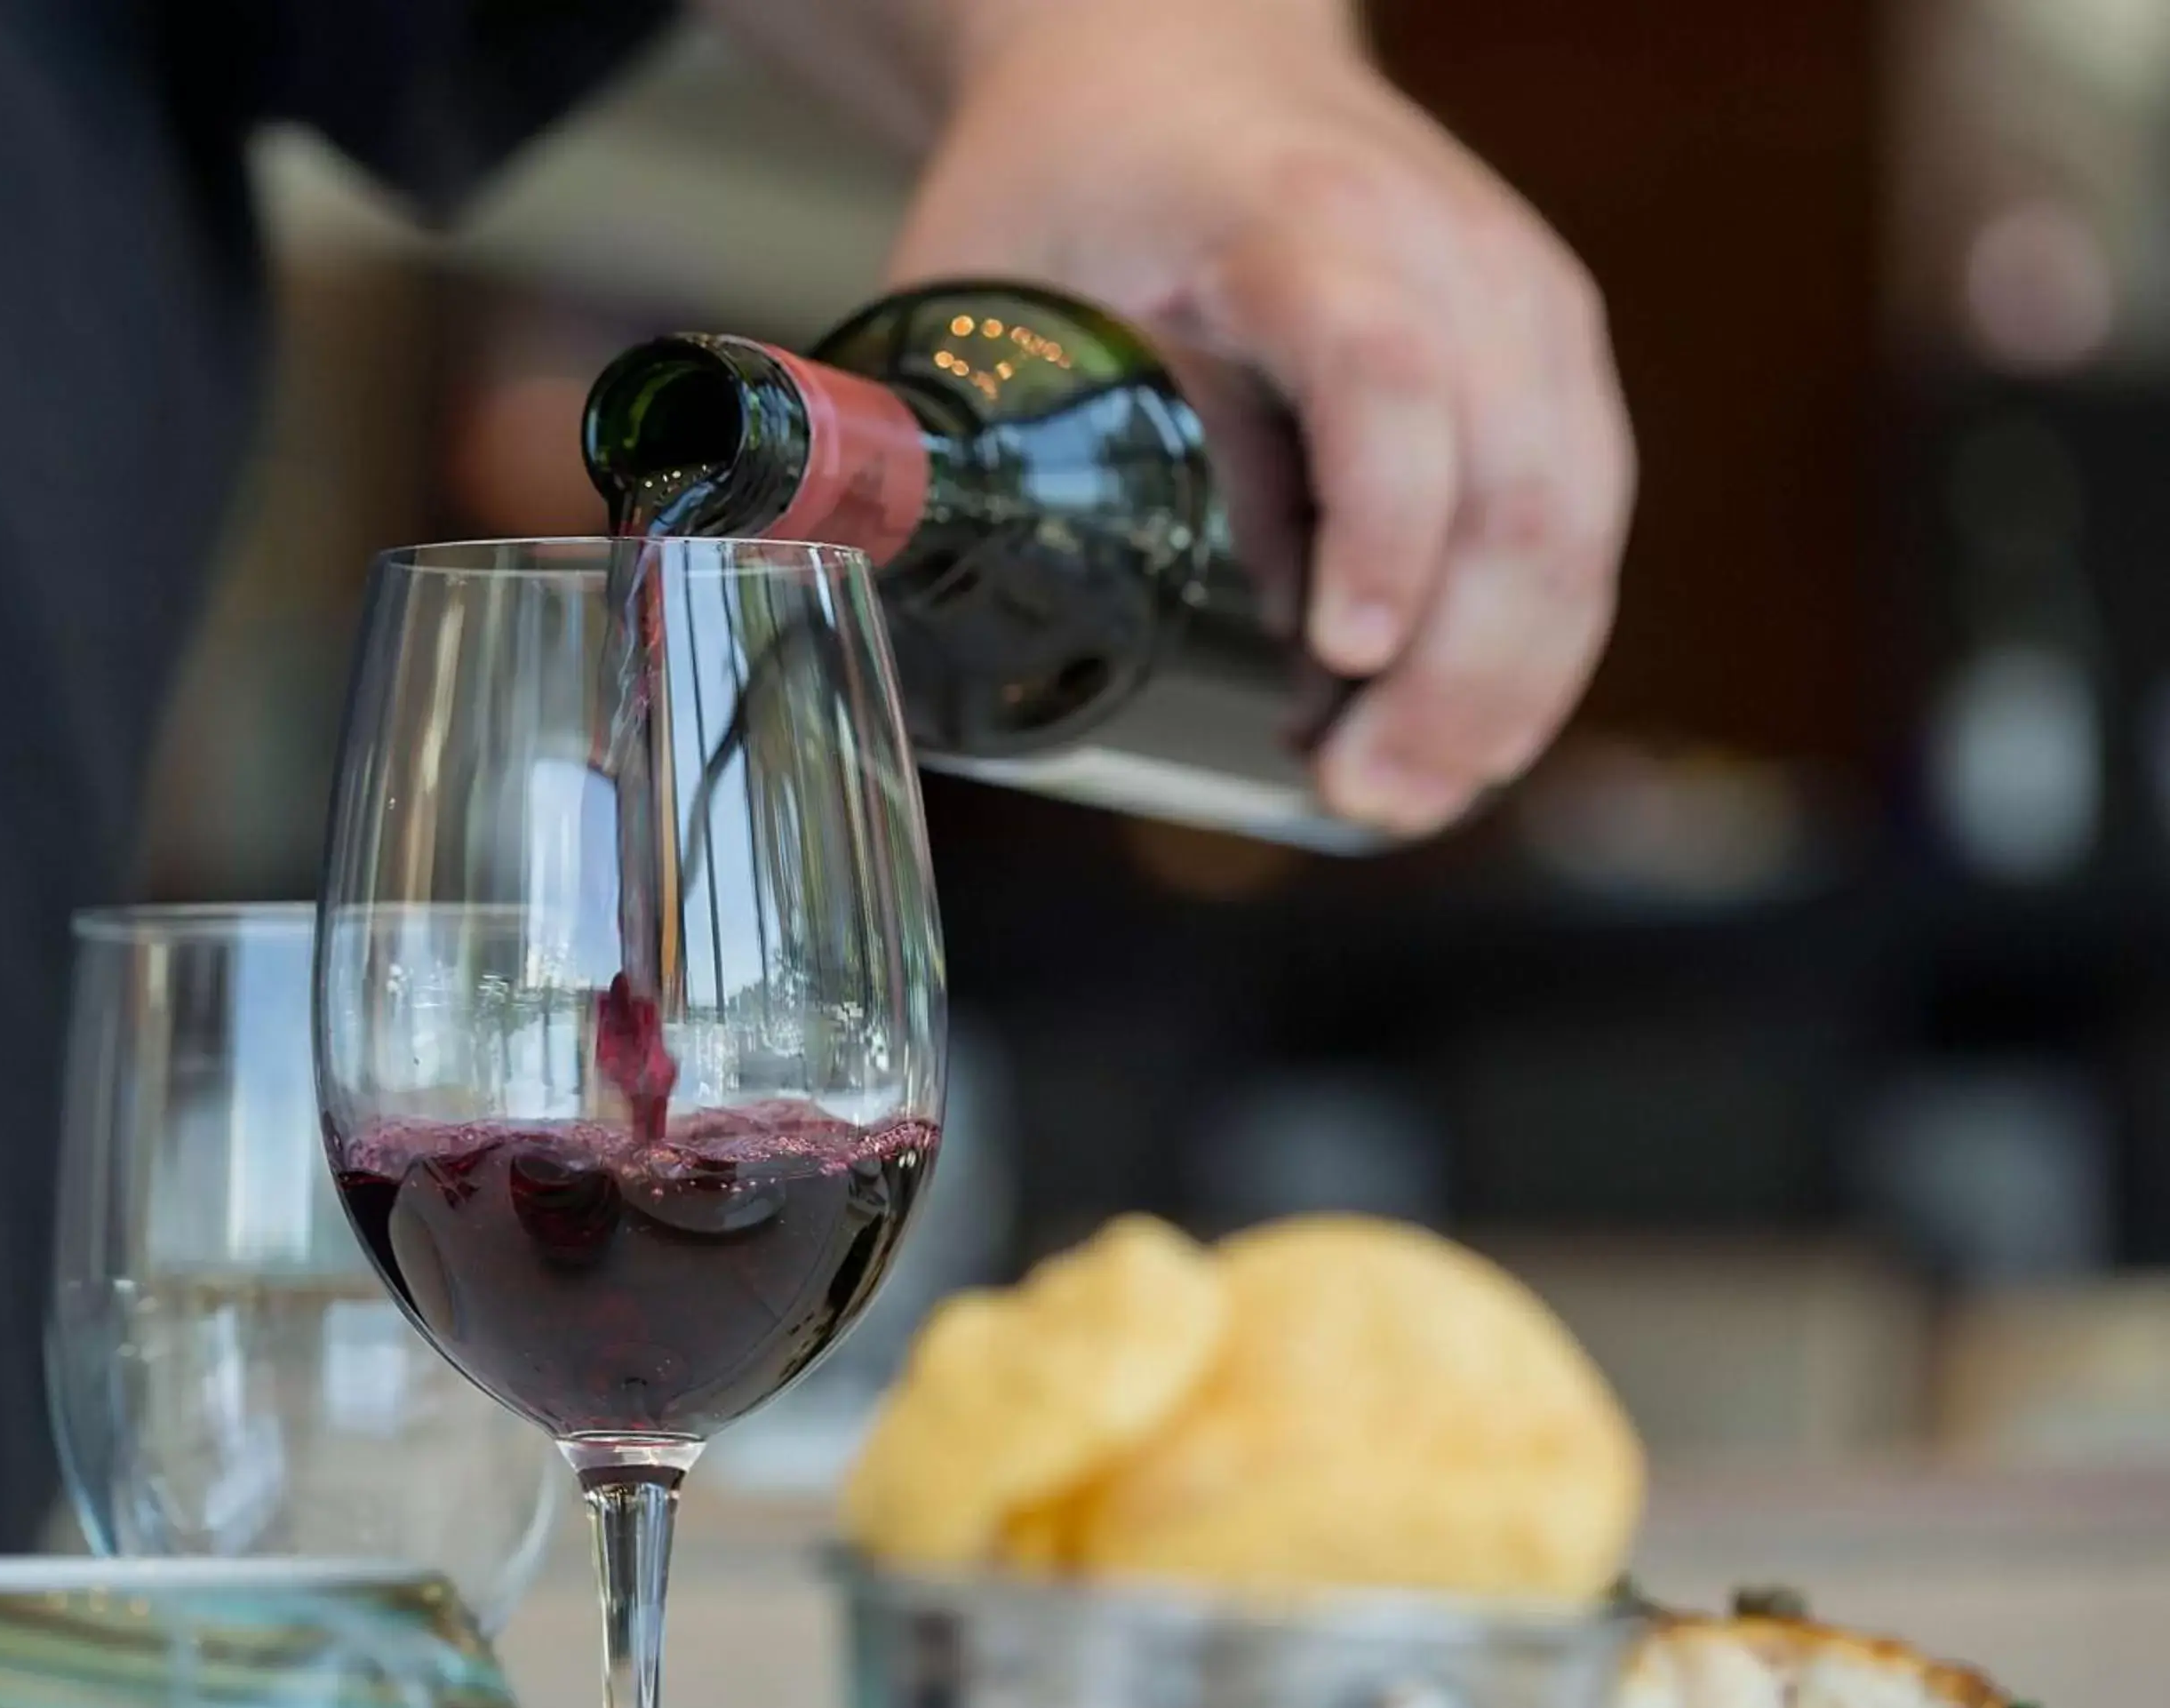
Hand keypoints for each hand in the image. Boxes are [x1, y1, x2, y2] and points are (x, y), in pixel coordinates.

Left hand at [887, 0, 1632, 836]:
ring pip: (1575, 518)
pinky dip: (1537, 645)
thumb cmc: (1081, 172)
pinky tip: (1470, 739)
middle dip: (1453, 673)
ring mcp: (1524, 299)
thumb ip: (983, 439)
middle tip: (1362, 798)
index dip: (1383, 519)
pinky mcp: (1552, 355)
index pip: (1383, 369)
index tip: (1340, 654)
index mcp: (1302, 218)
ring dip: (1504, 684)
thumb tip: (959, 637)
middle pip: (1515, 478)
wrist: (1189, 57)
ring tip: (1402, 799)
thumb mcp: (993, 278)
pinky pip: (1584, 518)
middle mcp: (1449, 251)